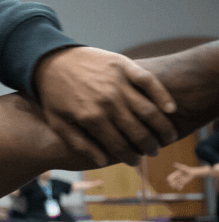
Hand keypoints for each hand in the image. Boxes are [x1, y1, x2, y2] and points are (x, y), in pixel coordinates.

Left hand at [35, 46, 176, 166]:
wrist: (50, 60)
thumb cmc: (54, 94)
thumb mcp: (58, 122)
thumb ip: (79, 144)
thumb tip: (103, 162)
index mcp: (90, 118)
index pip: (119, 145)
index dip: (130, 157)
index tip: (136, 160)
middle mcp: (107, 101)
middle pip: (138, 132)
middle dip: (149, 146)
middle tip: (153, 151)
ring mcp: (117, 82)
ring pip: (148, 110)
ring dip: (162, 127)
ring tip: (168, 136)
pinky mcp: (123, 65)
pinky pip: (149, 82)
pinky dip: (163, 96)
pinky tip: (170, 109)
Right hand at [167, 162, 195, 190]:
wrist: (192, 172)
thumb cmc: (187, 169)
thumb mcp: (183, 167)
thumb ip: (179, 166)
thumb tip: (174, 164)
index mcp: (174, 174)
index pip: (169, 178)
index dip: (169, 180)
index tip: (171, 181)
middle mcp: (176, 178)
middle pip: (170, 182)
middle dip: (171, 184)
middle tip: (174, 185)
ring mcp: (179, 181)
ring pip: (174, 186)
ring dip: (175, 187)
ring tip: (178, 186)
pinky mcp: (183, 183)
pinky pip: (179, 187)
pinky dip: (179, 188)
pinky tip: (181, 187)